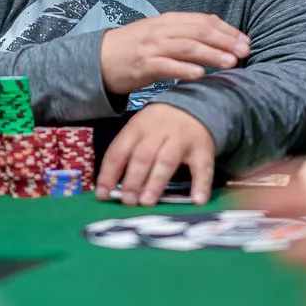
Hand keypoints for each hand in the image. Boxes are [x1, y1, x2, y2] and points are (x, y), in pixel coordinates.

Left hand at [95, 104, 215, 205]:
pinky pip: (203, 167)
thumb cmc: (159, 126)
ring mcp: (182, 139)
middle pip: (143, 156)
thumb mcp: (139, 130)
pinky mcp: (203, 148)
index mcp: (137, 127)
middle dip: (133, 180)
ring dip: (156, 182)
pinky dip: (200, 184)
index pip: (118, 151)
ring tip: (147, 201)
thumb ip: (127, 154)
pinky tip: (197, 200)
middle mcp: (158, 131)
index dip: (108, 174)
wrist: (195, 104)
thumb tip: (108, 189)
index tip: (102, 195)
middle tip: (127, 201)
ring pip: (167, 161)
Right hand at [100, 12, 249, 94]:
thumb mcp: (160, 34)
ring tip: (230, 63)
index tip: (245, 41)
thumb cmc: (134, 48)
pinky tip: (200, 75)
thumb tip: (217, 36)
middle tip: (245, 52)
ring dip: (211, 54)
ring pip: (187, 47)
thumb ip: (184, 34)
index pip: (203, 20)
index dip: (227, 30)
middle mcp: (162, 30)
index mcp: (168, 20)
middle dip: (225, 41)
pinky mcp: (143, 66)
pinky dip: (184, 70)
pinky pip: (166, 66)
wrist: (99, 59)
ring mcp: (152, 47)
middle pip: (199, 31)